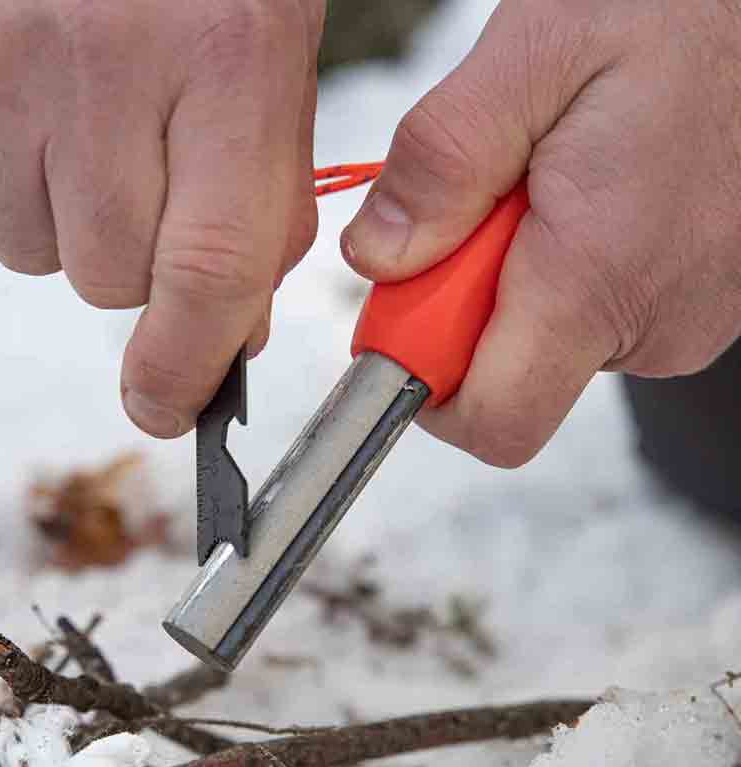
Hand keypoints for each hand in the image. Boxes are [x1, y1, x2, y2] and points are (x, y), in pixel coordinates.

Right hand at [0, 0, 323, 436]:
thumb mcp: (271, 74)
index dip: (186, 368)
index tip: (169, 411)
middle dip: (140, 264)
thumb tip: (225, 344)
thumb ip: (261, 215)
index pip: (205, 271)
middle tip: (149, 184)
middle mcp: (102, 62)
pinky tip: (34, 115)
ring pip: (33, 255)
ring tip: (88, 135)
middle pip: (107, 279)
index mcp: (227, 60)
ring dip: (69, 228)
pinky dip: (7, 188)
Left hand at [342, 0, 740, 466]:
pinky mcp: (696, 307)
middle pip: (507, 382)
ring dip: (515, 280)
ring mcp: (682, 322)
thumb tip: (375, 258)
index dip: (424, 388)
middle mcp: (651, 325)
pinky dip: (566, 269)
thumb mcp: (531, 59)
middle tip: (487, 207)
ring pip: (549, 345)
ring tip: (557, 181)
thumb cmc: (680, 13)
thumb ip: (441, 166)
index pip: (493, 422)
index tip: (404, 315)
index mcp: (597, 280)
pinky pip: (598, 318)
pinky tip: (594, 193)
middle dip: (462, 308)